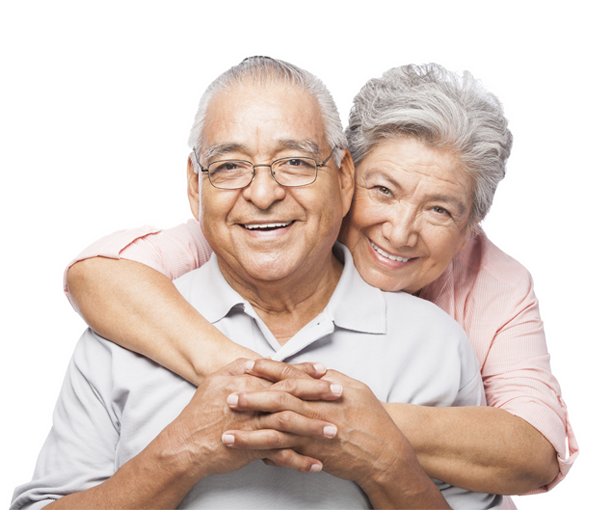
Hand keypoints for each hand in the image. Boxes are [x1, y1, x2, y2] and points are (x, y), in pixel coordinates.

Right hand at [160, 358, 339, 479]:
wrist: (185, 445)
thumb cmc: (201, 412)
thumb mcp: (217, 380)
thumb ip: (240, 369)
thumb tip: (259, 361)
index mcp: (244, 381)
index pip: (281, 373)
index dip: (304, 371)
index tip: (325, 370)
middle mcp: (250, 400)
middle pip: (290, 393)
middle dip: (318, 392)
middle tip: (339, 392)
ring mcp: (251, 424)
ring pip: (289, 423)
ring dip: (314, 427)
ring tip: (334, 431)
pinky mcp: (251, 448)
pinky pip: (280, 454)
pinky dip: (300, 460)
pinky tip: (317, 463)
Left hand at [222, 359, 416, 487]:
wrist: (385, 453)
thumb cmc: (373, 419)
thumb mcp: (357, 389)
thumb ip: (332, 378)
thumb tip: (314, 369)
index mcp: (325, 390)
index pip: (291, 375)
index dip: (268, 369)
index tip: (247, 364)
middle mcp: (317, 409)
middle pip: (278, 399)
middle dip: (251, 396)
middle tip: (228, 395)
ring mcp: (314, 433)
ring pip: (276, 430)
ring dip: (249, 431)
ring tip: (227, 433)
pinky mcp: (313, 454)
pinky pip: (285, 453)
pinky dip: (265, 452)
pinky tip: (248, 453)